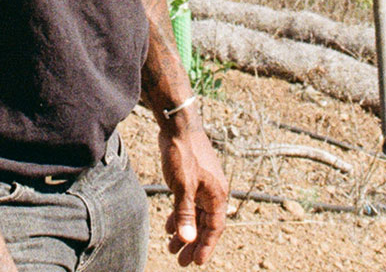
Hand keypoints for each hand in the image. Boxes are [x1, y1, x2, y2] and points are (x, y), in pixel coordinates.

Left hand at [159, 112, 227, 265]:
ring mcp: (203, 186)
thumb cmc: (183, 154)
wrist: (178, 127)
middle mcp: (213, 193)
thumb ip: (185, 213)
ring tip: (172, 248)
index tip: (195, 262)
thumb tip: (187, 239)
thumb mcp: (182, 186)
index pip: (214, 228)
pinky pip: (189, 205)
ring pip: (196, 216)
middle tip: (181, 261)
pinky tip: (169, 227)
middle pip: (205, 225)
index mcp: (217, 195)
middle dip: (193, 244)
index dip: (206, 247)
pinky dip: (180, 217)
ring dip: (185, 232)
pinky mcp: (192, 181)